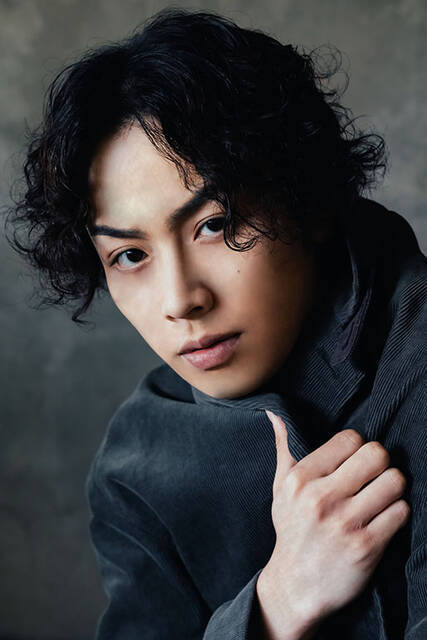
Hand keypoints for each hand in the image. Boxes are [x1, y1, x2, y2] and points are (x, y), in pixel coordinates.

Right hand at [256, 411, 409, 638]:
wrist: (296, 586)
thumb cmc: (292, 531)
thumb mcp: (280, 489)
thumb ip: (284, 449)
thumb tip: (274, 414)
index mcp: (300, 479)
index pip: (349, 439)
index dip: (357, 447)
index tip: (353, 461)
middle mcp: (321, 498)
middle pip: (376, 454)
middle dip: (380, 462)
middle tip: (373, 475)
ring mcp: (345, 523)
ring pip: (394, 481)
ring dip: (392, 488)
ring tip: (381, 496)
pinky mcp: (366, 547)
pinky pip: (400, 512)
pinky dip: (397, 513)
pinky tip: (383, 518)